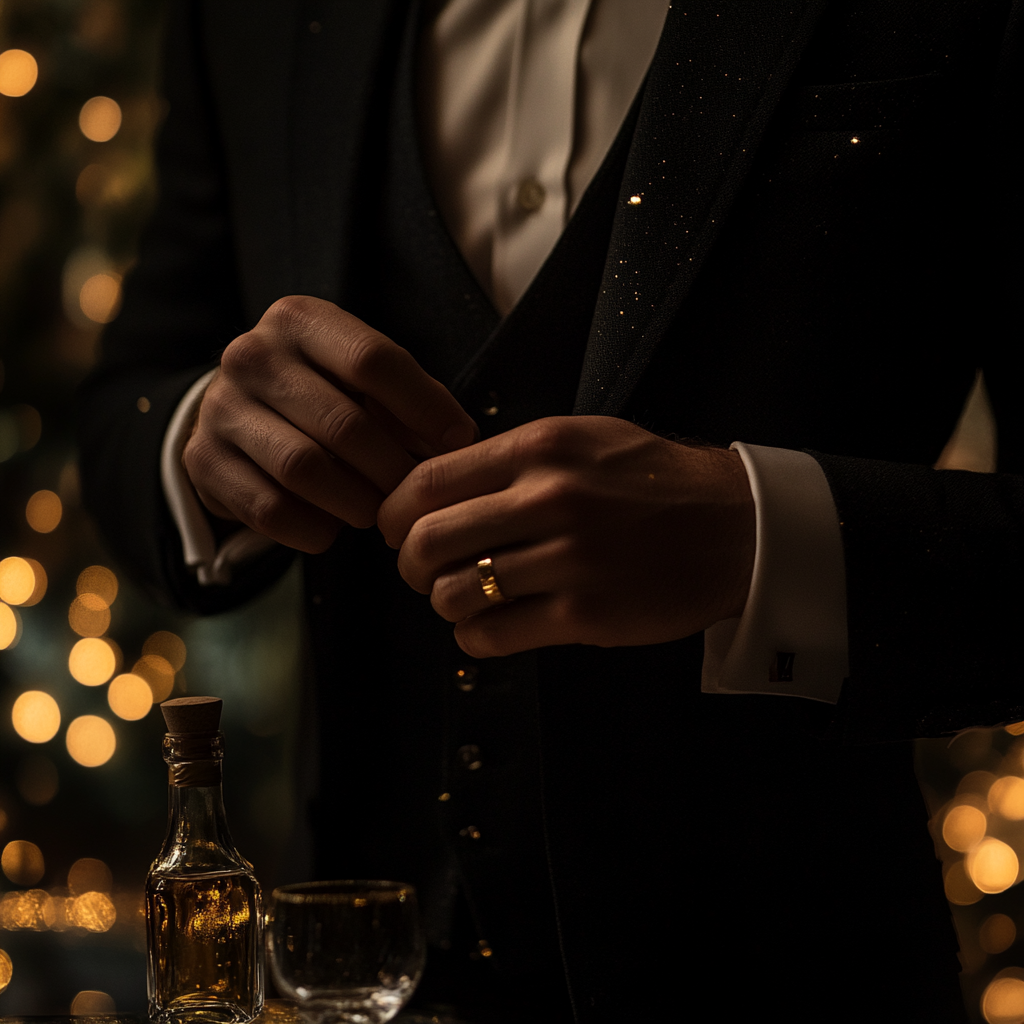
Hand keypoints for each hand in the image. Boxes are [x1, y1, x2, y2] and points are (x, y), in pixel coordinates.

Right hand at [182, 296, 477, 551]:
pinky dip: (314, 529)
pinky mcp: (202, 461)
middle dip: (393, 470)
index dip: (426, 406)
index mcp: (299, 320)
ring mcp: (221, 408)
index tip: (459, 441)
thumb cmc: (323, 394)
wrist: (237, 416)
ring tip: (376, 512)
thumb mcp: (362, 379)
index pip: (373, 360)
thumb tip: (457, 440)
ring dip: (356, 503)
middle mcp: (252, 354)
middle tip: (414, 495)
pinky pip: (270, 510)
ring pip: (304, 470)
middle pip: (344, 424)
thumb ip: (411, 398)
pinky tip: (331, 527)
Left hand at [377, 416, 755, 656]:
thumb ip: (511, 457)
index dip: (393, 512)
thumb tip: (435, 485)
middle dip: (409, 564)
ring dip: (444, 602)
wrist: (734, 526)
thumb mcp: (582, 439)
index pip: (427, 481)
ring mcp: (568, 560)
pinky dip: (473, 637)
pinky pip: (492, 635)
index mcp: (540, 448)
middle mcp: (549, 499)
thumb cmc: (652, 480)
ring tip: (463, 598)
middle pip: (427, 540)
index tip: (394, 528)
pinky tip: (487, 626)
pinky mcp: (585, 614)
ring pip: (454, 593)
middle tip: (422, 570)